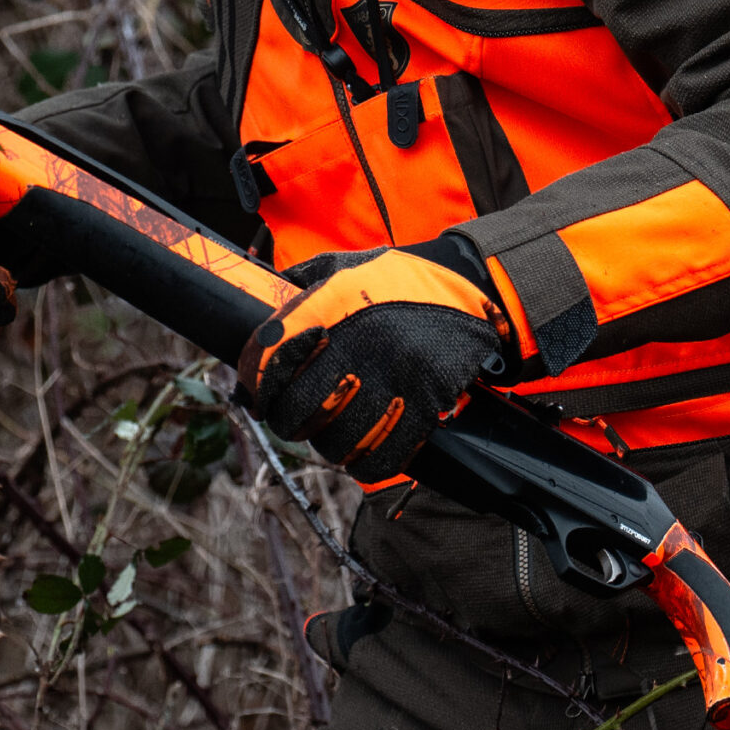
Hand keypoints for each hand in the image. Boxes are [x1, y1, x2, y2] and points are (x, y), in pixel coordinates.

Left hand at [238, 245, 507, 479]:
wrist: (473, 284)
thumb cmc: (400, 278)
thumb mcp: (347, 264)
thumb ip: (303, 284)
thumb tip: (257, 314)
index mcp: (334, 303)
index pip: (271, 357)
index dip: (256, 385)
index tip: (258, 396)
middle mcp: (361, 341)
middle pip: (301, 409)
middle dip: (290, 423)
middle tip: (296, 421)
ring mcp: (396, 374)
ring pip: (340, 439)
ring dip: (329, 446)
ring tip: (331, 438)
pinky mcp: (428, 399)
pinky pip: (387, 453)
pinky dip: (368, 465)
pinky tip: (363, 459)